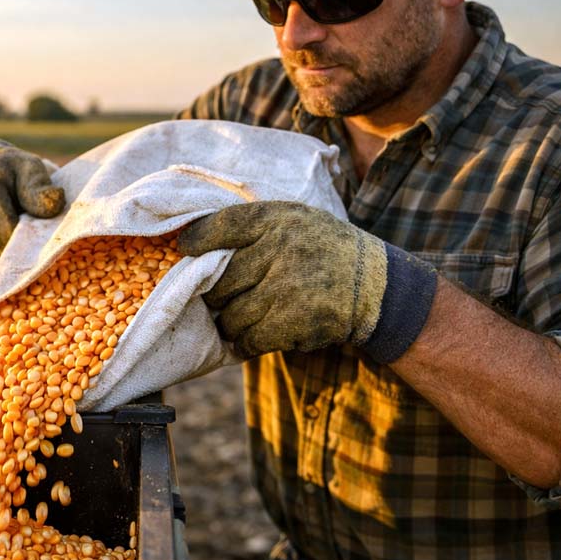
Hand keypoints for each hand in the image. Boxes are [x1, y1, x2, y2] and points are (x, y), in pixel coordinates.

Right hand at [0, 139, 65, 288]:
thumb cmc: (11, 172)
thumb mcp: (29, 169)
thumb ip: (40, 187)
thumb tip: (56, 201)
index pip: (2, 234)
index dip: (25, 250)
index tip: (46, 254)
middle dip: (17, 266)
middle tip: (40, 270)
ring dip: (6, 275)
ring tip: (25, 268)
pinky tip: (9, 268)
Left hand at [178, 201, 436, 360]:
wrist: (376, 286)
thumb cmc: (321, 250)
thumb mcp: (292, 221)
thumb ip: (249, 226)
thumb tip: (188, 243)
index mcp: (276, 219)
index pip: (221, 225)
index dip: (197, 240)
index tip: (184, 249)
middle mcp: (280, 249)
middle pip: (218, 280)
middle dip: (215, 294)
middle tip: (223, 296)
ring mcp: (286, 287)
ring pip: (229, 315)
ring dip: (231, 321)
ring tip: (247, 314)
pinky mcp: (292, 322)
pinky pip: (248, 338)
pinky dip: (247, 341)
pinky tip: (258, 332)